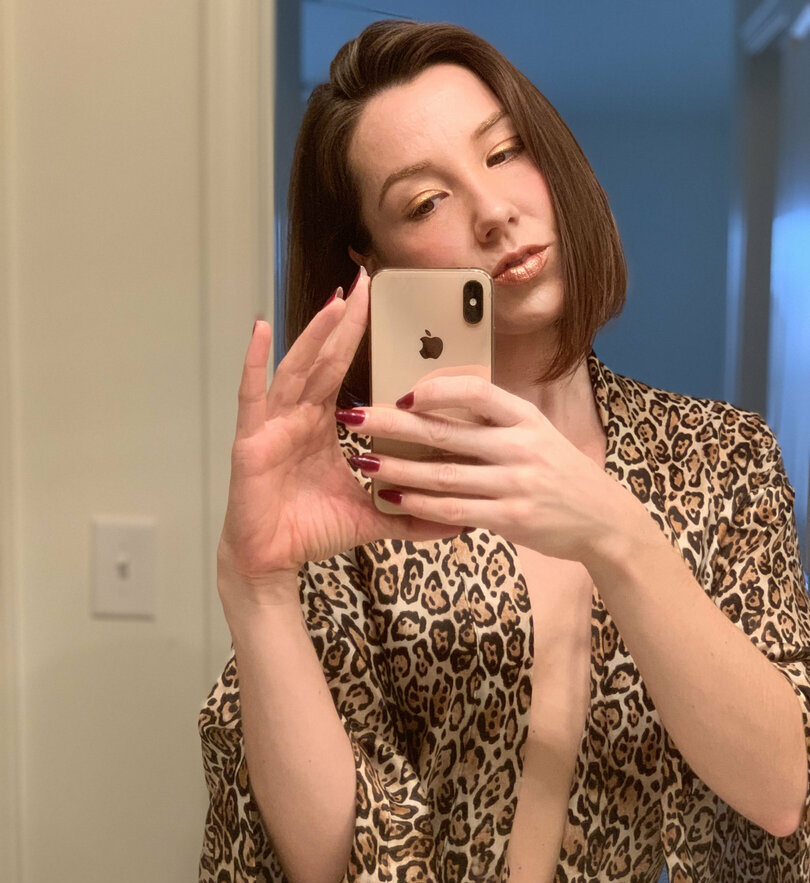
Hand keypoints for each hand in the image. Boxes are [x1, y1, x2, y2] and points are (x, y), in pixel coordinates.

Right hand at [216, 269, 471, 599]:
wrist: (272, 560)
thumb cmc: (312, 531)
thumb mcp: (374, 517)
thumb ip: (415, 515)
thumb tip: (461, 523)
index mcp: (322, 426)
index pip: (341, 370)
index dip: (355, 335)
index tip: (375, 302)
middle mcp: (296, 416)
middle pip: (322, 359)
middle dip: (342, 320)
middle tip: (363, 281)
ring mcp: (272, 425)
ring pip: (296, 370)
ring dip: (315, 334)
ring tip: (335, 302)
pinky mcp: (251, 441)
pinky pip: (252, 396)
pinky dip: (255, 363)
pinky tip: (261, 330)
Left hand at [339, 373, 637, 564]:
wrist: (603, 520)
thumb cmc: (559, 474)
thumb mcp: (537, 435)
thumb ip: (495, 422)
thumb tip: (438, 403)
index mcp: (526, 418)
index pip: (478, 392)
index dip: (436, 390)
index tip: (402, 392)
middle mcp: (521, 446)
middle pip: (446, 432)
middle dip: (393, 424)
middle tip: (354, 417)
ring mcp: (516, 484)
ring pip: (443, 474)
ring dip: (398, 468)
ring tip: (364, 461)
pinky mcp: (511, 518)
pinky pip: (454, 510)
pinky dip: (420, 504)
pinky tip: (393, 498)